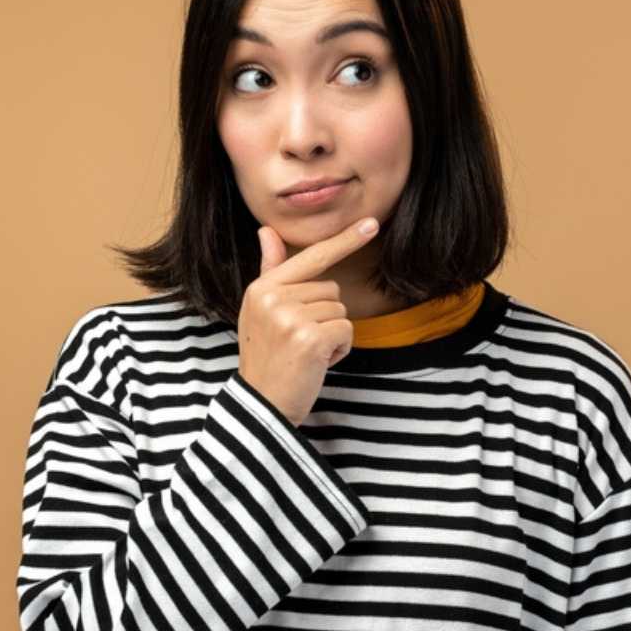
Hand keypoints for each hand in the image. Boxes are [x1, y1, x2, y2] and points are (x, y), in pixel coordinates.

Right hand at [236, 216, 379, 425]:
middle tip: (299, 342)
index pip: (310, 257)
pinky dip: (339, 349)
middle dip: (324, 316)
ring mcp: (291, 318)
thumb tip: (267, 230)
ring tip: (306, 353)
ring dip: (332, 334)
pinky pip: (346, 330)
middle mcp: (273, 298)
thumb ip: (270, 270)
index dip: (344, 241)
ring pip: (341, 311)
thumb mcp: (260, 311)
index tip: (371, 224)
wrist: (262, 406)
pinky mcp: (311, 338)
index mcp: (261, 288)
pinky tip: (317, 363)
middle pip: (331, 290)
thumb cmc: (267, 358)